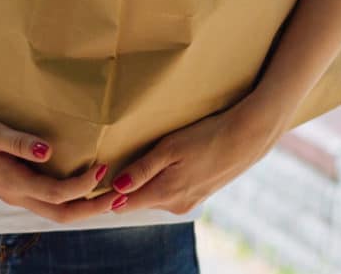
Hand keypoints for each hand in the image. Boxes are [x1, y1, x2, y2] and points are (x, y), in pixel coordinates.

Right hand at [0, 110, 109, 222]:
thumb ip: (20, 143)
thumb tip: (49, 151)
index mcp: (12, 183)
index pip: (57, 194)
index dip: (83, 185)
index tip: (103, 167)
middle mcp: (16, 196)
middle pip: (62, 215)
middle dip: (94, 209)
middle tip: (121, 196)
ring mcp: (16, 196)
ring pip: (56, 213)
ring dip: (85, 207)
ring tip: (110, 195)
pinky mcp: (16, 190)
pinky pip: (49, 203)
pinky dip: (71, 200)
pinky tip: (83, 187)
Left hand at [106, 104, 283, 214]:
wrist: (247, 137)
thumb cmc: (206, 136)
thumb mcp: (170, 148)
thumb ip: (141, 170)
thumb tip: (115, 188)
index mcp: (165, 194)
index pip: (124, 204)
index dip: (106, 194)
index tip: (93, 180)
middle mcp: (175, 205)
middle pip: (138, 201)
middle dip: (124, 188)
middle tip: (111, 165)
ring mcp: (189, 202)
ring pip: (154, 196)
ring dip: (145, 184)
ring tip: (139, 162)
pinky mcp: (199, 195)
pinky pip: (170, 193)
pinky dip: (162, 182)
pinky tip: (167, 164)